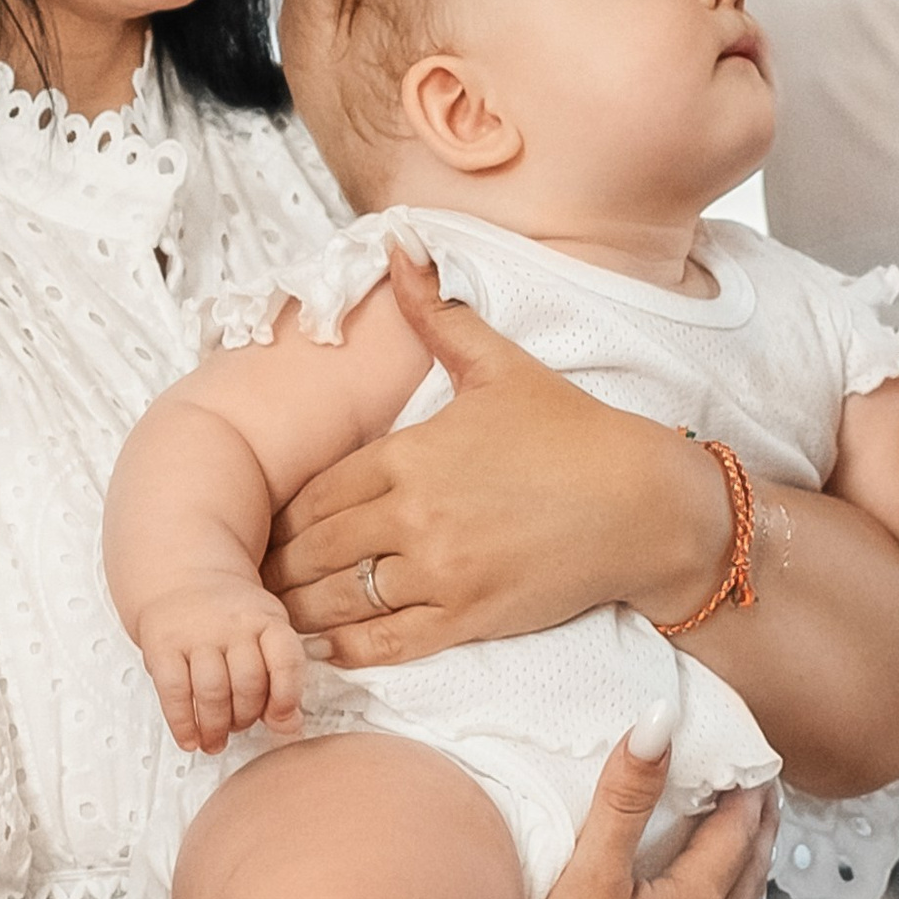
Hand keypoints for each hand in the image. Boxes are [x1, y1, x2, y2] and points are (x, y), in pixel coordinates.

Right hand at [137, 584, 309, 753]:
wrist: (183, 578)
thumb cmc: (231, 618)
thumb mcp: (266, 636)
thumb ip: (281, 680)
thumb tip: (290, 727)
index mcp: (267, 620)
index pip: (286, 660)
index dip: (287, 696)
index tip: (283, 719)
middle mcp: (233, 625)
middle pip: (248, 684)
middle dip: (246, 717)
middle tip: (240, 728)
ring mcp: (196, 634)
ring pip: (212, 692)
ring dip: (216, 727)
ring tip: (215, 740)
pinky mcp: (163, 646)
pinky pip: (174, 692)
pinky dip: (183, 723)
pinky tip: (189, 739)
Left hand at [263, 244, 723, 658]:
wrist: (645, 505)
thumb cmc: (574, 431)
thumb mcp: (501, 364)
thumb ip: (437, 314)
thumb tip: (400, 246)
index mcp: (412, 454)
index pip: (317, 492)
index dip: (283, 513)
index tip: (264, 525)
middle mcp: (416, 515)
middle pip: (315, 550)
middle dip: (279, 565)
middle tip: (253, 576)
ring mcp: (440, 573)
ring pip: (339, 601)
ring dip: (299, 610)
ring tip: (274, 616)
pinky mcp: (467, 618)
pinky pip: (384, 644)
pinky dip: (343, 652)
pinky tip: (318, 651)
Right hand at [492, 733, 777, 898]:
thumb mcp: (586, 876)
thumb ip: (625, 797)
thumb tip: (661, 722)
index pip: (739, 830)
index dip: (748, 789)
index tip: (754, 757)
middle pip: (751, 874)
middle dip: (760, 828)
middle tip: (764, 792)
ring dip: (747, 875)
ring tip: (745, 845)